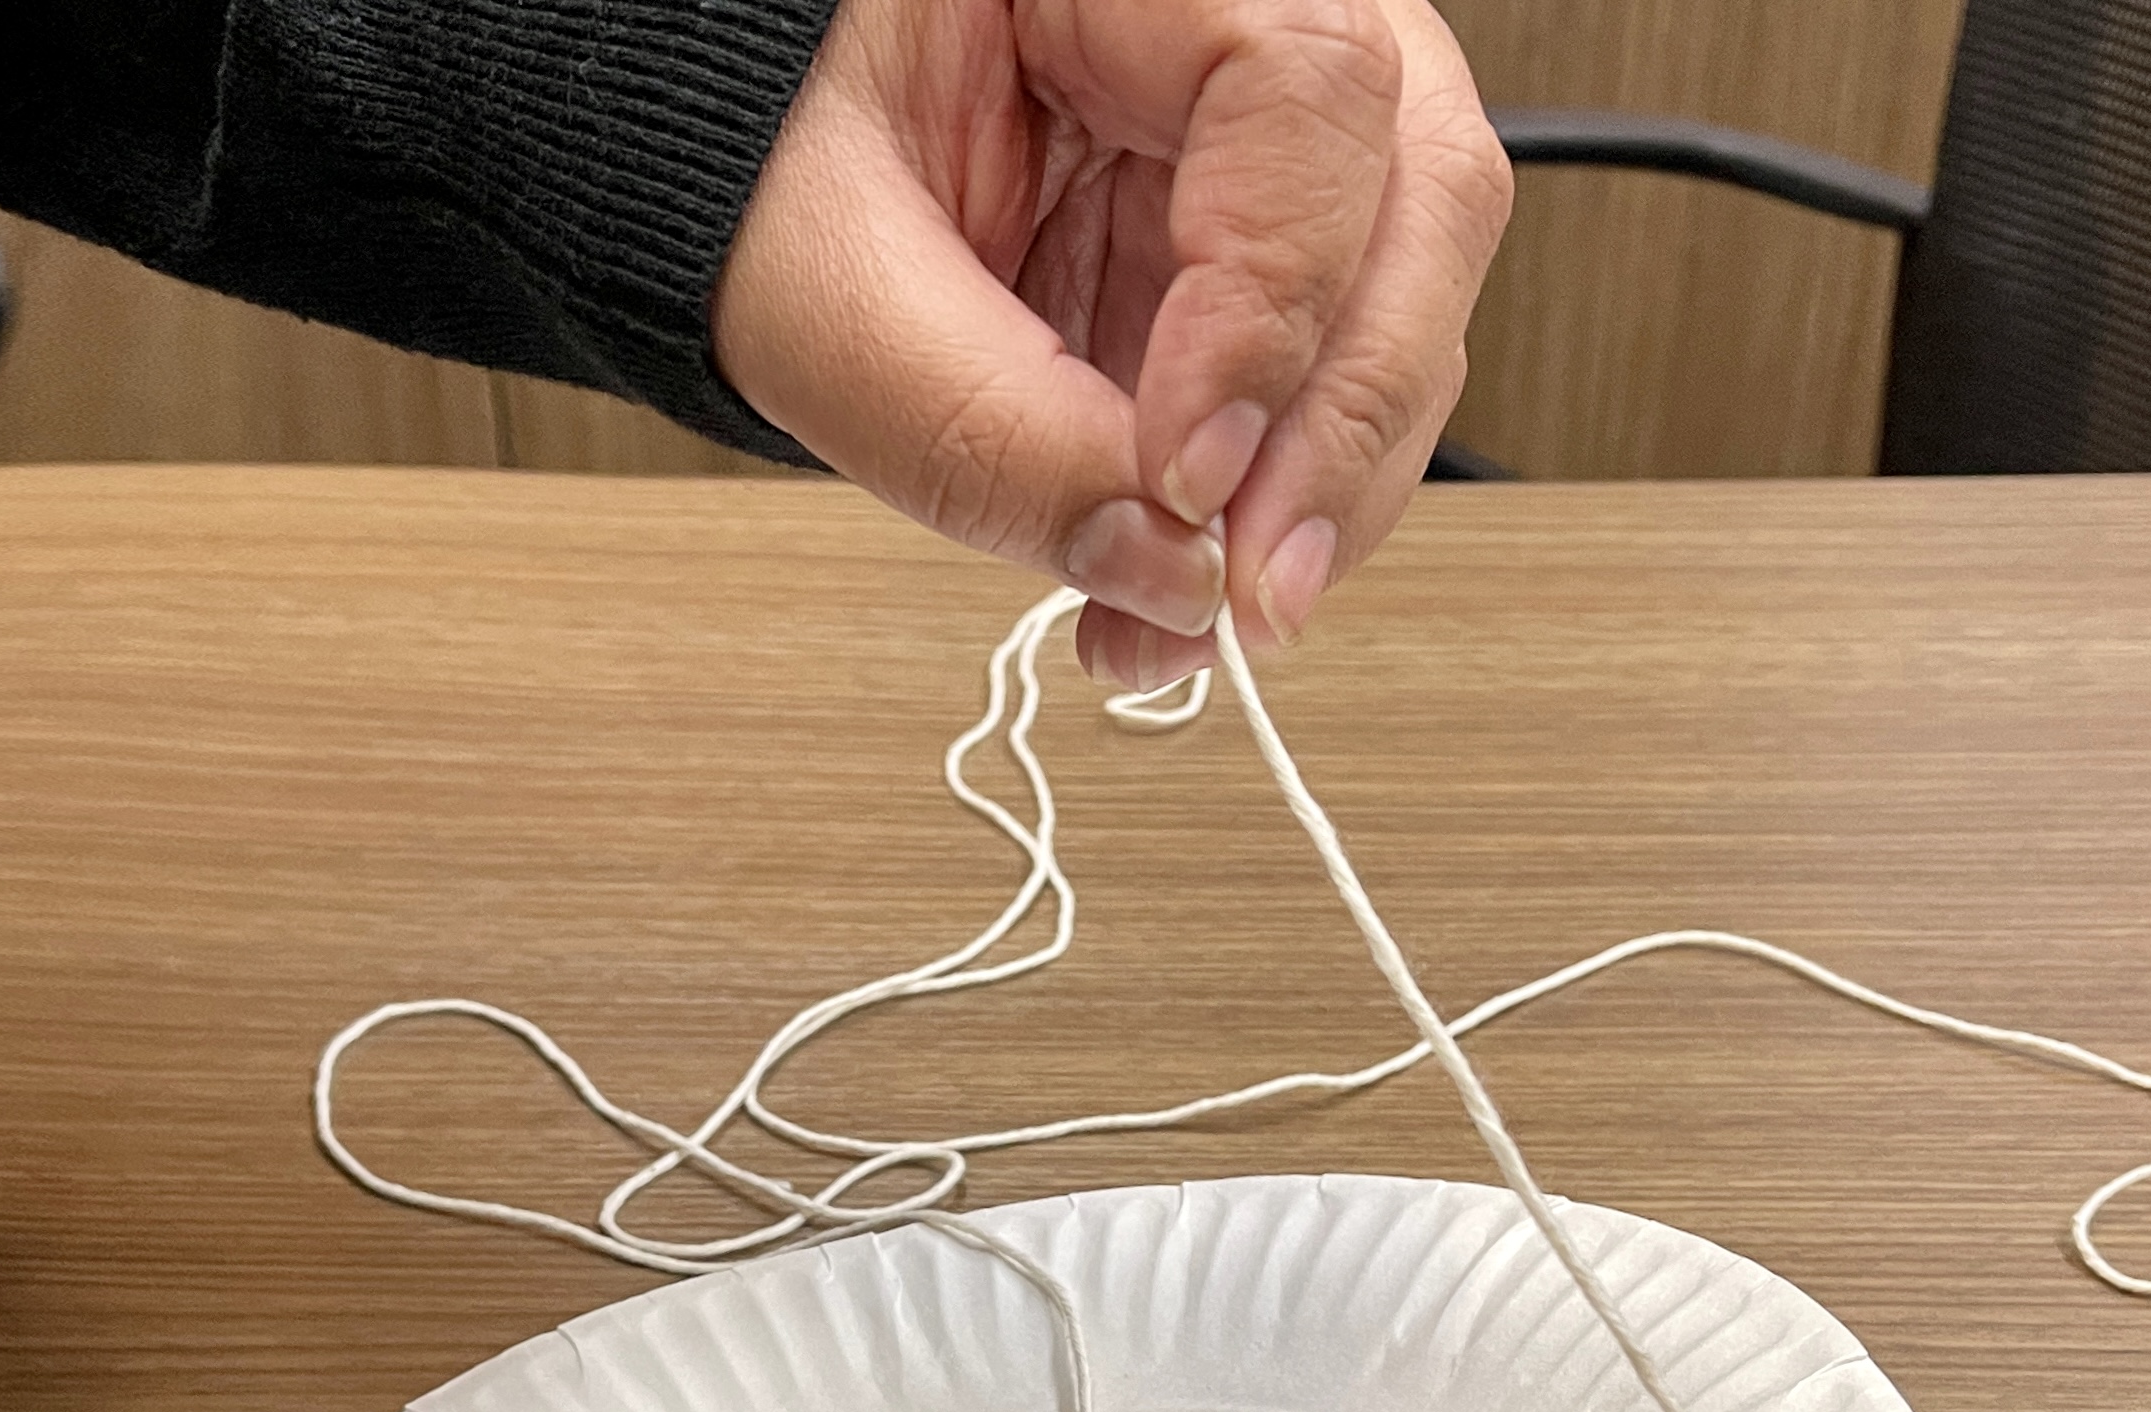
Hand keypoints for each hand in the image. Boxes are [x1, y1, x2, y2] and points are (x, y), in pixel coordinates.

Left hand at [716, 0, 1510, 687]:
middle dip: (1346, 425)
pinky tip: (1180, 582)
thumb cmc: (757, 151)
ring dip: (1319, 490)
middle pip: (1420, 194)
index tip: (1184, 472)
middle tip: (1248, 590)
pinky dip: (1271, 500)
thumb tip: (1169, 572)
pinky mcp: (1259, 243)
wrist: (730, 167)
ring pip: (1407, 297)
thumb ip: (985, 430)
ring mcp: (1271, 132)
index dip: (1274, 300)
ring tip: (1190, 613)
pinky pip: (1330, 371)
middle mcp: (1239, 10)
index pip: (1302, 85)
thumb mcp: (825, 290)